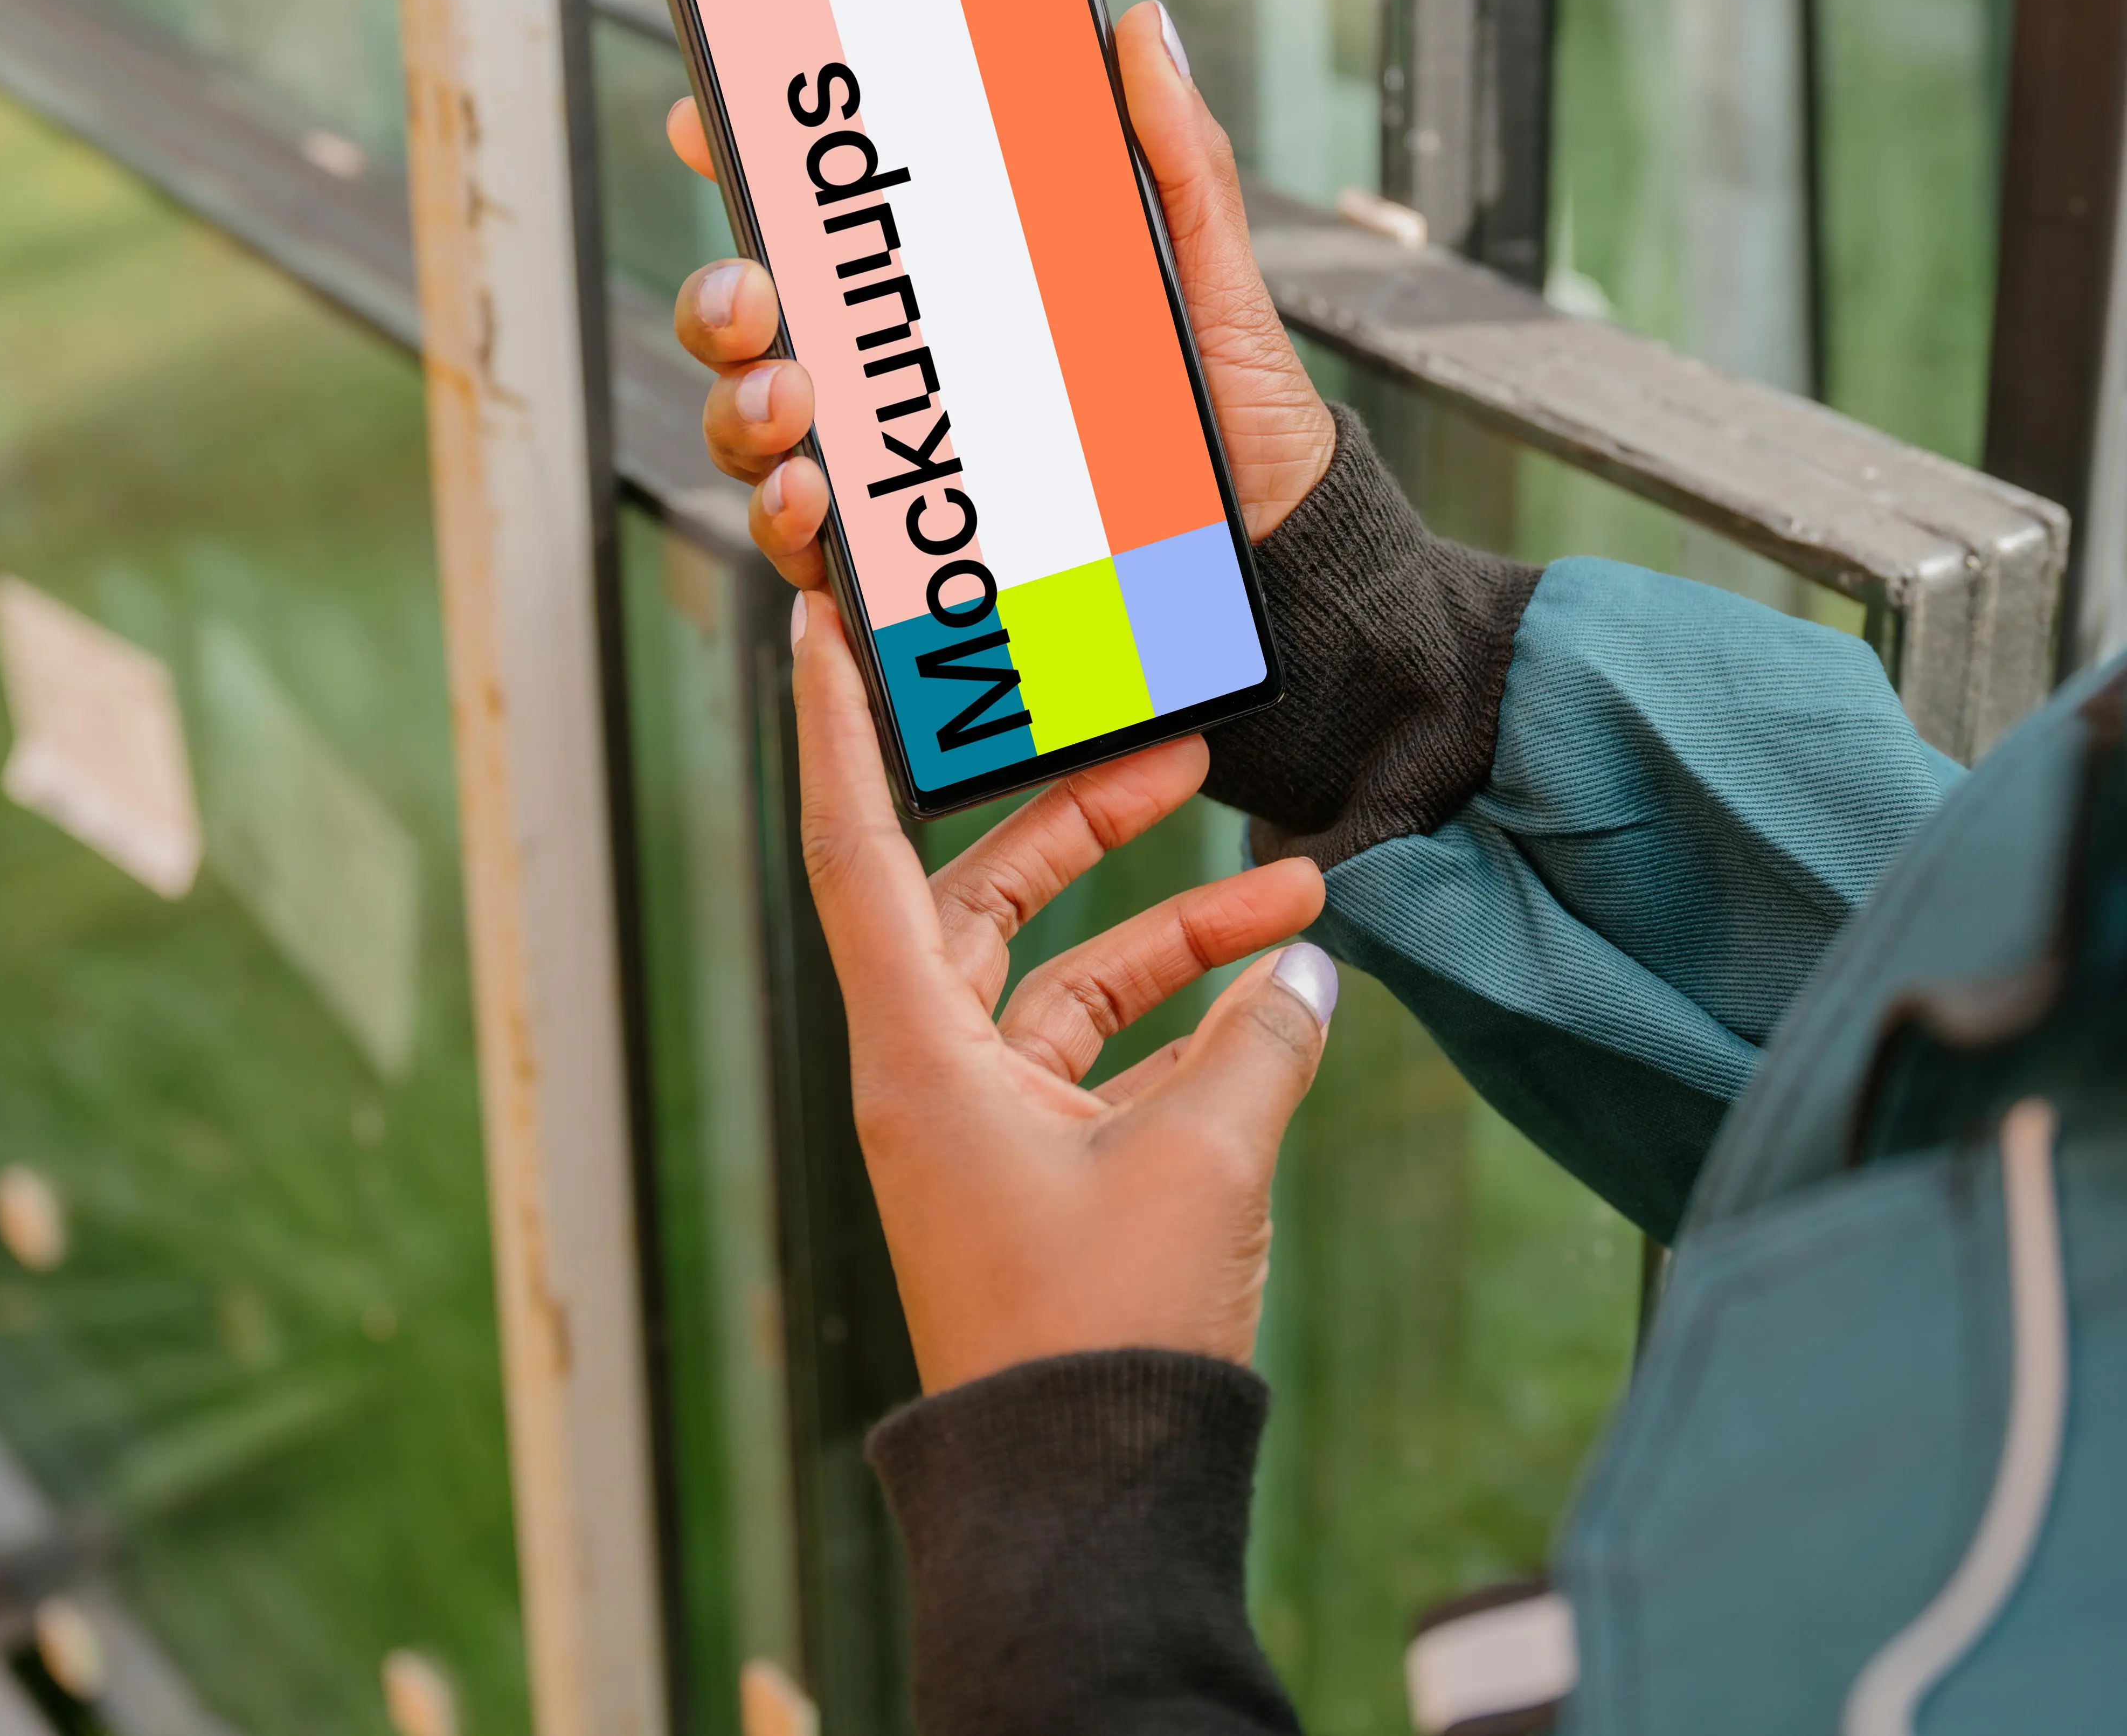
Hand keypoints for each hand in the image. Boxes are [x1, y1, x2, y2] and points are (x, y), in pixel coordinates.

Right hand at [667, 1, 1338, 590]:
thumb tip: (1138, 29)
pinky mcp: (909, 560)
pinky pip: (811, 550)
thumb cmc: (1225, 393)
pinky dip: (789, 527)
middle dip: (721, 304)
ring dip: (743, 413)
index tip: (704, 121)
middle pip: (752, 327)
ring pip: (756, 434)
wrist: (1271, 529)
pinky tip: (815, 507)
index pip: (820, 222)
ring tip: (790, 406)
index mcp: (947, 285)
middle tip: (754, 294)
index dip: (746, 164)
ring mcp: (892, 465)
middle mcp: (896, 371)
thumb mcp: (1205, 265)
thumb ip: (1173, 153)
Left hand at [787, 588, 1337, 1389]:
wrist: (1086, 1498)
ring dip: (1173, 936)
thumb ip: (1259, 1047)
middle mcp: (931, 1076)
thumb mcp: (1201, 1163)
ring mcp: (985, 1129)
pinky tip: (1276, 996)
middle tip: (1181, 754)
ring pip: (1066, 981)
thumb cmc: (1104, 1334)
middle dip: (1086, 826)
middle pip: (986, 900)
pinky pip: (1104, 1060)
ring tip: (1293, 889)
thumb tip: (1306, 978)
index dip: (838, 733)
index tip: (820, 629)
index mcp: (916, 1054)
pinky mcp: (1043, 1177)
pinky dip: (1182, 1022)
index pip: (854, 850)